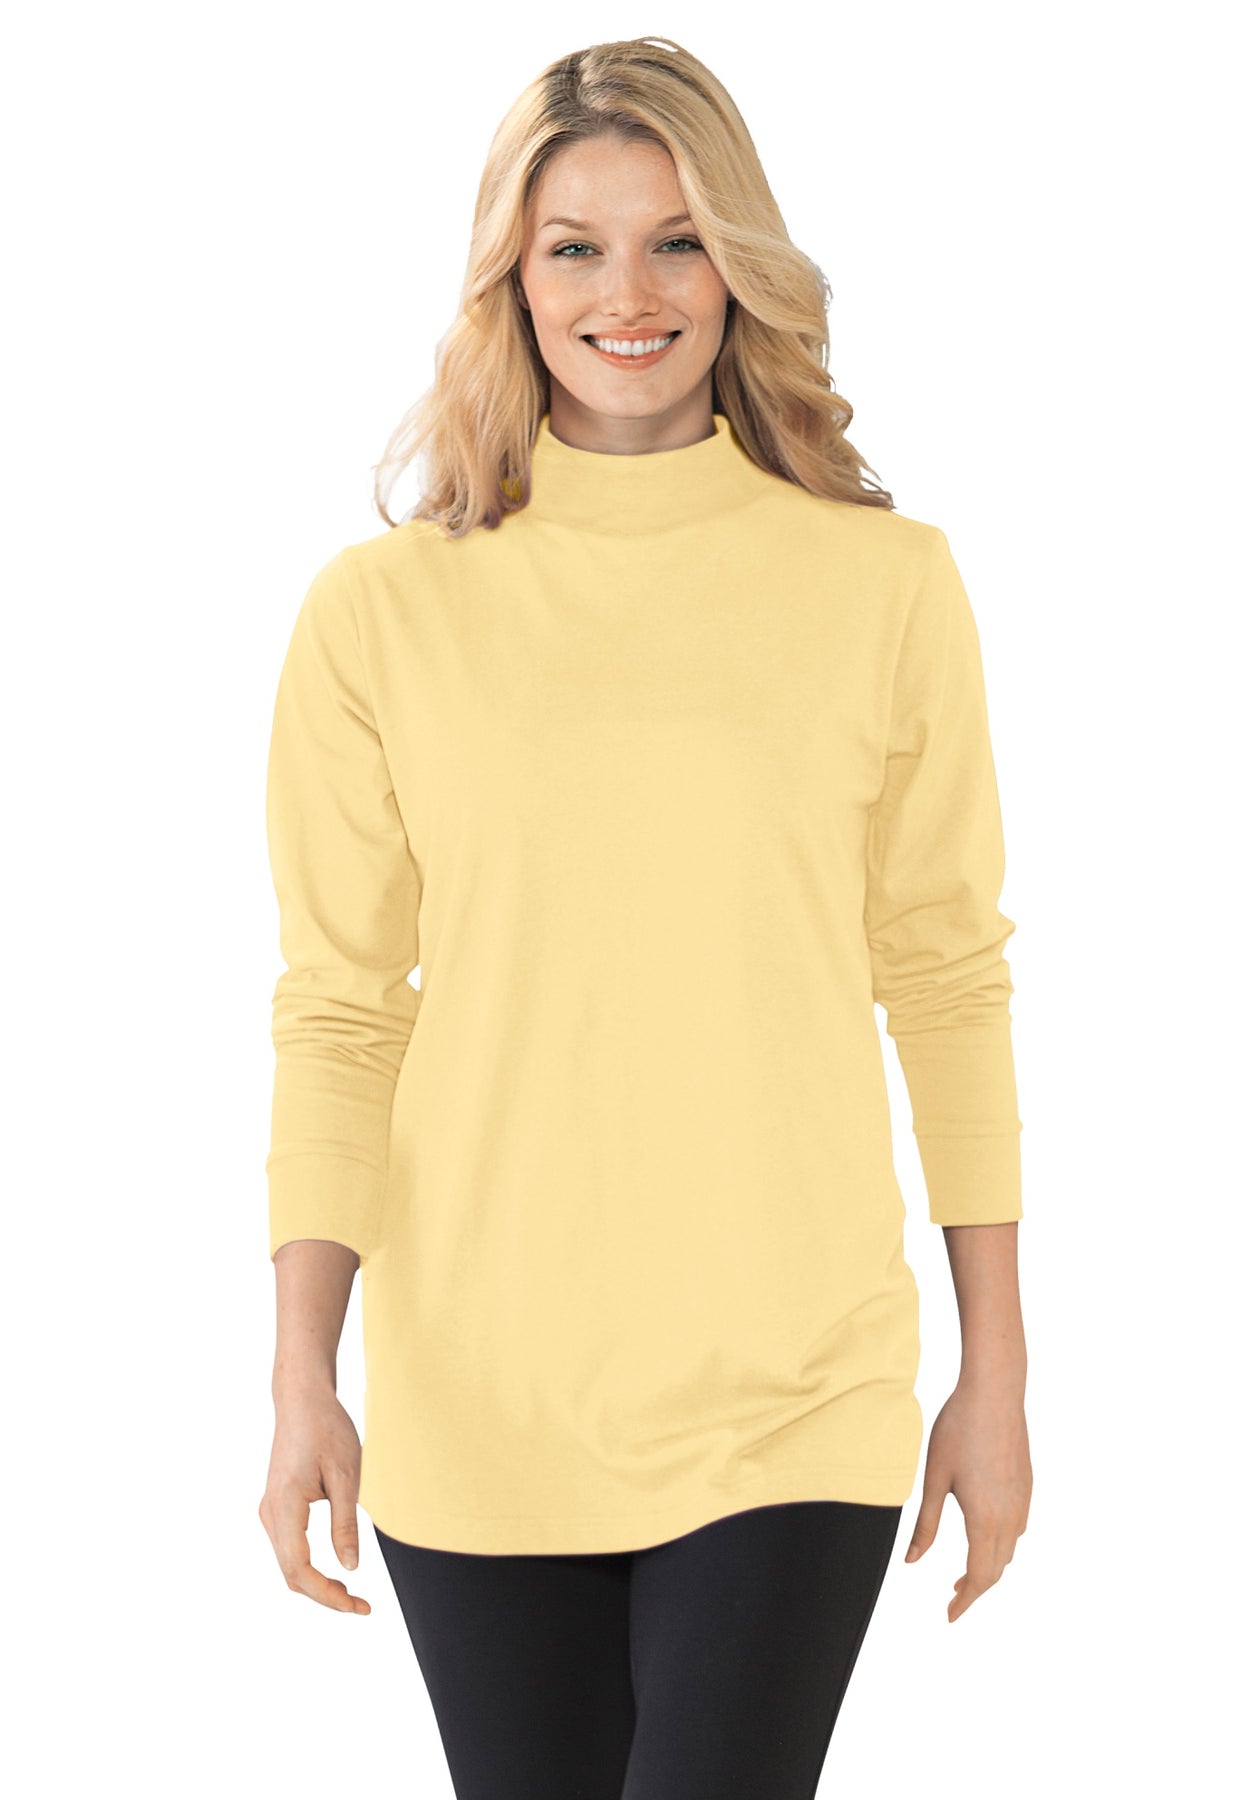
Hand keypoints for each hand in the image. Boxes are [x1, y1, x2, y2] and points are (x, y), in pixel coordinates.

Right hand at [259, 1383, 371, 1613]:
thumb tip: (350, 1569)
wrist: (302, 1399)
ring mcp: (270, 1511)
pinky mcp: (276, 1507)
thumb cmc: (327, 1429)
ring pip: (288, 1564)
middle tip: (361, 1606)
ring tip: (351, 1594)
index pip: (299, 1569)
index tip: (357, 1606)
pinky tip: (333, 1572)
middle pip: (291, 1573)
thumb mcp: (347, 1475)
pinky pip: (288, 1549)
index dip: (327, 1595)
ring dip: (316, 1584)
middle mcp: (270, 1513)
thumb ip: (345, 1524)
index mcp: (285, 1506)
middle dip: (324, 1595)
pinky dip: (308, 1567)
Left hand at [903, 1377, 1030, 1621]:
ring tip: (963, 1570)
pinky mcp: (1027, 1484)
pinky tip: (985, 1533)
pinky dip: (1001, 1543)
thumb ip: (926, 1525)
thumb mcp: (934, 1478)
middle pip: (997, 1569)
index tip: (949, 1615)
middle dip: (975, 1588)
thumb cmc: (958, 1430)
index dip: (965, 1600)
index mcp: (985, 1519)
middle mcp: (1010, 1516)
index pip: (980, 1576)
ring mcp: (1023, 1500)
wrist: (994, 1392)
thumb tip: (912, 1562)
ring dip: (990, 1566)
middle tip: (951, 1595)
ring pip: (1010, 1549)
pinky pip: (1018, 1527)